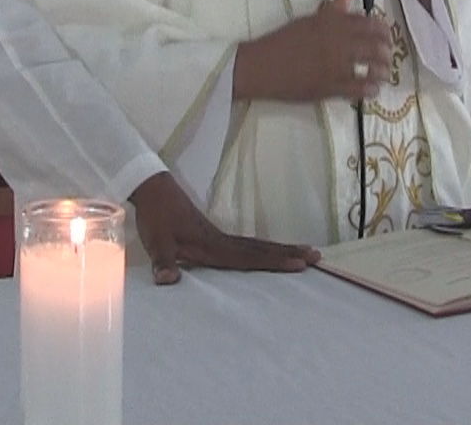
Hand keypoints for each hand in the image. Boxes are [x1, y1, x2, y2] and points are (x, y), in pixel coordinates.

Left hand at [127, 173, 317, 284]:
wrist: (154, 190)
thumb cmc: (156, 217)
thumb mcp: (156, 242)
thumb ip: (163, 262)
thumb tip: (168, 281)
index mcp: (213, 245)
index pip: (249, 256)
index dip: (274, 261)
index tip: (299, 263)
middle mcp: (222, 240)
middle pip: (261, 249)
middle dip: (288, 253)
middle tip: (317, 257)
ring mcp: (220, 237)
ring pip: (256, 245)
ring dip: (280, 249)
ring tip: (307, 251)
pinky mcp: (214, 235)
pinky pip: (246, 245)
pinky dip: (264, 249)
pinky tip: (271, 253)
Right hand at [233, 0, 387, 102]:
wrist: (262, 66)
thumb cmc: (283, 41)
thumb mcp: (308, 20)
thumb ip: (332, 8)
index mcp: (333, 23)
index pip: (368, 22)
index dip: (382, 29)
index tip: (386, 34)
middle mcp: (338, 42)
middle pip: (375, 45)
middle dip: (386, 51)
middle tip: (388, 55)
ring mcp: (336, 66)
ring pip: (371, 68)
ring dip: (382, 71)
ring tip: (383, 73)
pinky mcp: (331, 87)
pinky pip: (359, 89)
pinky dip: (370, 89)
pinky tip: (373, 89)